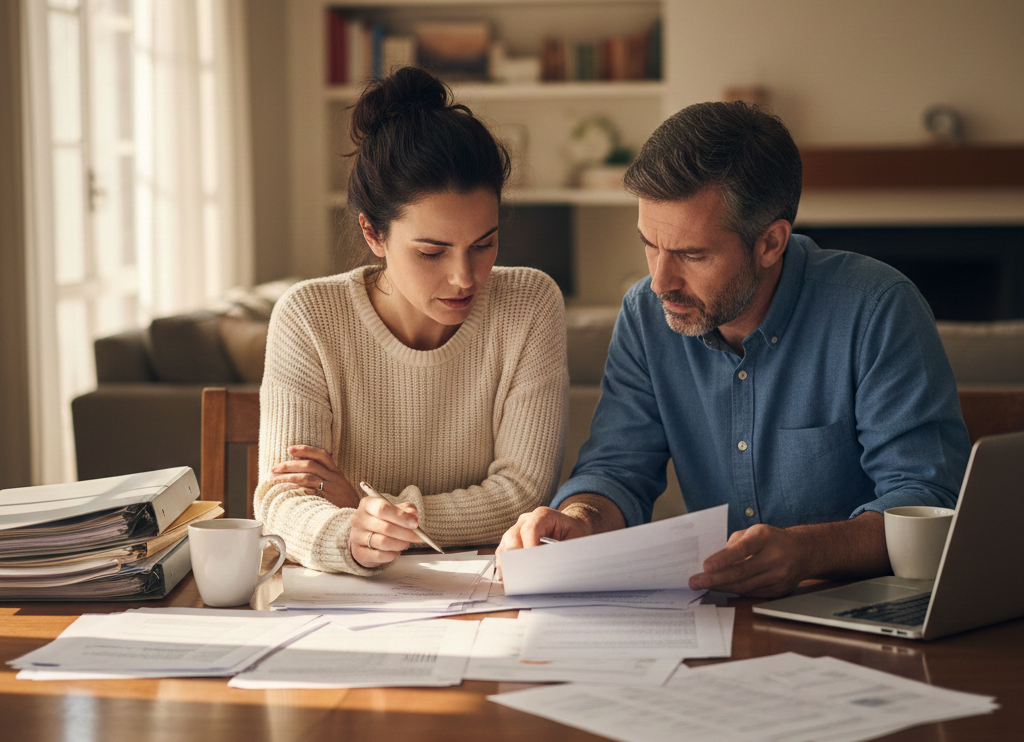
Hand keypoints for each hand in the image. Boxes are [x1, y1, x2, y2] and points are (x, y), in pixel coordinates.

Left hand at [269, 445, 358, 508]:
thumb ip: (327, 475)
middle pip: (310, 465)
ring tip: (274, 479)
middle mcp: (334, 478)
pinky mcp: (327, 501)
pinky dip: (295, 490)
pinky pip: (308, 492)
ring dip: (288, 477)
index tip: (290, 449)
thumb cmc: (345, 502)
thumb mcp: (340, 485)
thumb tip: (305, 468)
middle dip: (290, 465)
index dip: (305, 450)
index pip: (322, 455)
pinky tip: (285, 491)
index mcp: (336, 472)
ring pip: (307, 477)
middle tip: (275, 468)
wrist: (357, 516)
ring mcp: (331, 489)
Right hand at [350, 495, 420, 567]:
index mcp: (367, 504)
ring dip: (400, 544)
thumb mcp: (394, 510)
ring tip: (406, 543)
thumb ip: (405, 509)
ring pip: (383, 542)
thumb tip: (413, 514)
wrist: (366, 537)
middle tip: (418, 537)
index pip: (383, 508)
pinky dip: (392, 554)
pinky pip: (380, 555)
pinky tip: (396, 551)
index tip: (415, 523)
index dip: (401, 517)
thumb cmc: (382, 521)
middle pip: (385, 527)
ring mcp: (356, 537)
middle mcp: (358, 519)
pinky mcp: (359, 553)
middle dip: (406, 533)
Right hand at [494, 506, 592, 579]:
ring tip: (511, 581)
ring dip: (507, 564)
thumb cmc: (574, 533)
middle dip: (515, 559)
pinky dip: (504, 565)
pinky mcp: (512, 541)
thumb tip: (552, 567)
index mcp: (543, 515)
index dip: (529, 549)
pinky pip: (503, 552)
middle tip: (521, 577)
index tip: (533, 566)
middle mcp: (526, 520)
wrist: (572, 528)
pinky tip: (506, 578)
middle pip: (512, 537)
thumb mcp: (576, 540)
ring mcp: (517, 529)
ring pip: (505, 545)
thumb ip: (564, 551)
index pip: (529, 530)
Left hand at [688, 524, 806, 597]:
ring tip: (703, 585)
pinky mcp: (779, 590)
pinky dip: (734, 591)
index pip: (742, 550)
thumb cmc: (772, 539)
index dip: (722, 559)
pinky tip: (722, 588)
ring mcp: (778, 576)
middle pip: (740, 573)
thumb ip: (734, 543)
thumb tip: (715, 560)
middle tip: (695, 581)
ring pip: (744, 587)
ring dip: (721, 587)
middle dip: (714, 579)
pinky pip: (751, 593)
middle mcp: (774, 557)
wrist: (803, 552)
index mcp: (765, 538)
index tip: (705, 566)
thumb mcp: (754, 531)